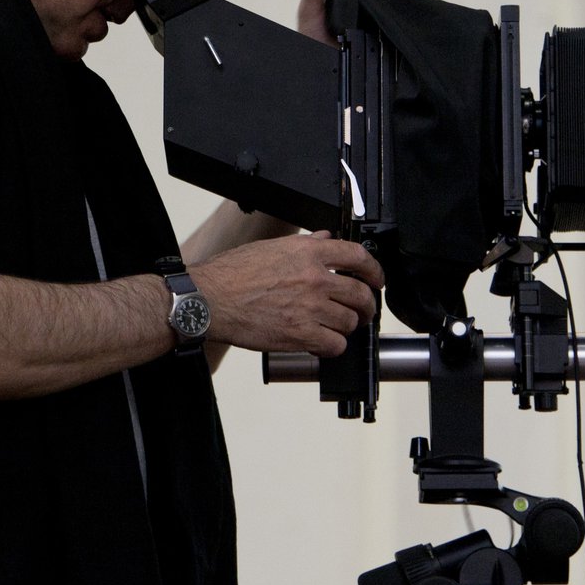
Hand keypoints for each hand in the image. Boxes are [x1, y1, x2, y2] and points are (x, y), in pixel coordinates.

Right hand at [193, 232, 381, 356]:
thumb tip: (326, 238)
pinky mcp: (301, 334)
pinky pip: (335, 344)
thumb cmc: (231, 274)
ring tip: (334, 327)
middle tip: (360, 311)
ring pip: (350, 321)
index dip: (374, 270)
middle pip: (360, 294)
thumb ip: (305, 244)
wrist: (209, 300)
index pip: (357, 256)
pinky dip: (332, 346)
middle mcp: (313, 277)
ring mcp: (309, 307)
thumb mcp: (270, 248)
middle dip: (365, 305)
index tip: (375, 279)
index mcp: (307, 252)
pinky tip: (321, 341)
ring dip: (346, 327)